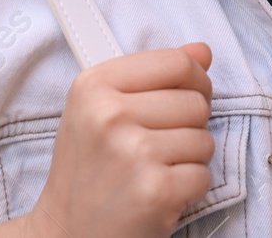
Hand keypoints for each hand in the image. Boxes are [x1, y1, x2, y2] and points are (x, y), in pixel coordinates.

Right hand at [23, 43, 214, 237]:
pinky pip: (204, 174)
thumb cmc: (88, 169)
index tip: (184, 97)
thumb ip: (153, 74)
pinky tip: (160, 191)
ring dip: (190, 158)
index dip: (194, 80)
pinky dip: (189, 188)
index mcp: (94, 85)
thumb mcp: (102, 109)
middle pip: (196, 101)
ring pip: (205, 139)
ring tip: (155, 169)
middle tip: (159, 145)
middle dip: (190, 125)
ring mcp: (134, 153)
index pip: (177, 62)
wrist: (67, 233)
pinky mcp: (156, 190)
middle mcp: (110, 115)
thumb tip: (202, 51)